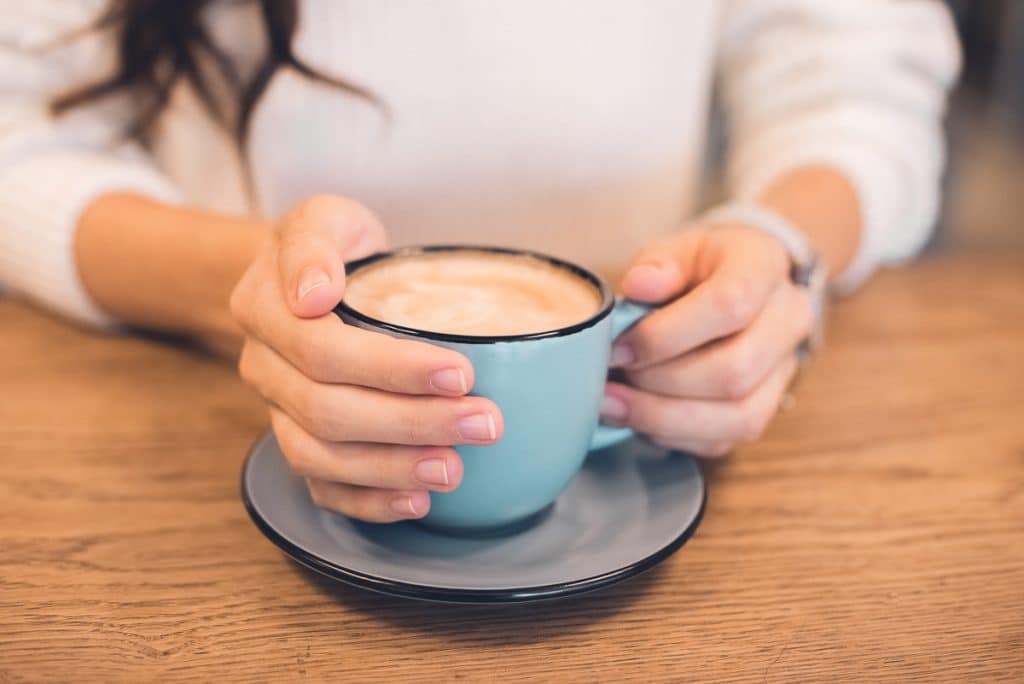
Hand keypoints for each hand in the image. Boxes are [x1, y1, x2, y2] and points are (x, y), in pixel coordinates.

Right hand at [230, 196, 503, 520]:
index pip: (324, 350)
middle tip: (484, 424)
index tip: (461, 372)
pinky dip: (369, 502)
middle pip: (329, 412)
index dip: (393, 369)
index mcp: (264, 310)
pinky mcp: (300, 442)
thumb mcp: (323, 218)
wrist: (312, 280)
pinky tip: (418, 501)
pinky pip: (322, 488)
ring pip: (322, 458)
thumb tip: (313, 294)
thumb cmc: (333, 247)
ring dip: (394, 469)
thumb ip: (314, 244)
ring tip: (456, 469)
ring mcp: (278, 412)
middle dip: (412, 423)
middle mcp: (264, 368)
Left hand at [602, 222, 812, 456]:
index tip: (619, 346)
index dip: (667, 334)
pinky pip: (725, 439)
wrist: (739, 282)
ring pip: (738, 416)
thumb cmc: (701, 266)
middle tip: (613, 376)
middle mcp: (787, 321)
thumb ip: (658, 265)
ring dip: (665, 418)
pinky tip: (639, 418)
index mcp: (764, 267)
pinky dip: (674, 435)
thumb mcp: (677, 249)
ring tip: (614, 405)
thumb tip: (637, 286)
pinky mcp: (764, 408)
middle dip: (660, 381)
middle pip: (735, 370)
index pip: (730, 305)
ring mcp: (782, 370)